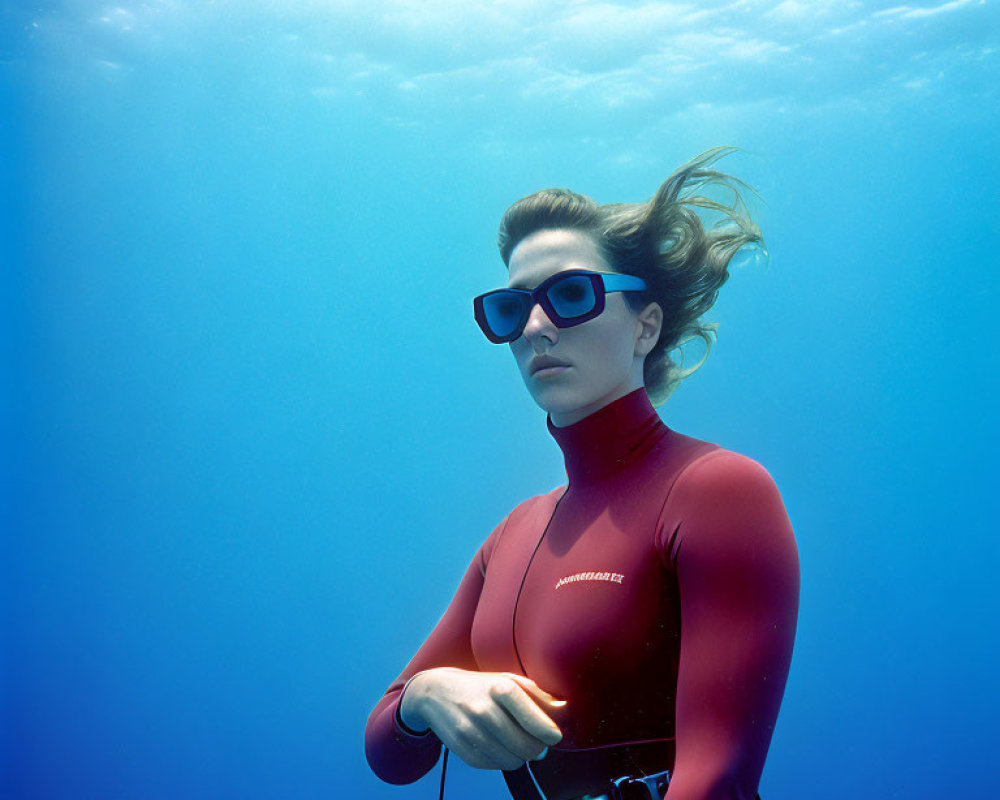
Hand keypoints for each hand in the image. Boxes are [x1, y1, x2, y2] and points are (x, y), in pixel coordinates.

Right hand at [399, 667, 564, 770]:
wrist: (435, 693)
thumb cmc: (480, 686)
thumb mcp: (508, 680)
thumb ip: (538, 696)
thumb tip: (565, 711)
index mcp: (500, 688)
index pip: (536, 721)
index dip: (550, 733)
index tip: (554, 735)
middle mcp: (485, 710)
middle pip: (528, 747)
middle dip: (537, 747)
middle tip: (535, 739)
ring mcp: (472, 732)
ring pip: (514, 761)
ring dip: (520, 755)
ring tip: (514, 740)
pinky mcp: (463, 750)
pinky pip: (496, 766)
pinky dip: (502, 759)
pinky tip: (497, 744)